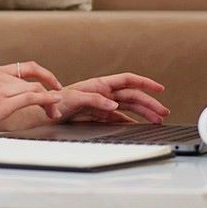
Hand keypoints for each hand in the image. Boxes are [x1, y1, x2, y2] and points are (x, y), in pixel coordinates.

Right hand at [0, 62, 64, 142]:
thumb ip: (1, 94)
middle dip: (51, 92)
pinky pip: (31, 97)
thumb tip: (18, 101)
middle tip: (57, 106)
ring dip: (50, 101)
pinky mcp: (1, 103)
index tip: (54, 85)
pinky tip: (54, 104)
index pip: (27, 67)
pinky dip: (47, 100)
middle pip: (35, 80)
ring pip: (35, 89)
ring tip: (54, 114)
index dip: (45, 74)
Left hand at [53, 72, 169, 124]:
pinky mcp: (98, 116)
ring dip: (143, 114)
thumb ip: (95, 100)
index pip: (128, 80)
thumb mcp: (74, 98)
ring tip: (157, 121)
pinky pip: (118, 119)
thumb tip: (115, 105)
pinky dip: (130, 122)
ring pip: (128, 108)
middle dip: (150, 103)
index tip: (160, 89)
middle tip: (164, 113)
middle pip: (132, 96)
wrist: (43, 114)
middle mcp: (103, 93)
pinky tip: (138, 127)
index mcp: (100, 84)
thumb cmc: (55, 102)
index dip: (145, 83)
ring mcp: (102, 105)